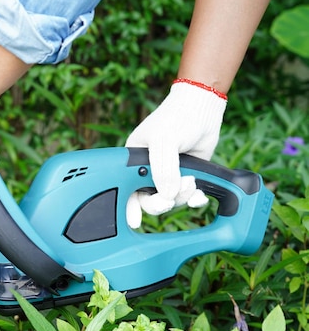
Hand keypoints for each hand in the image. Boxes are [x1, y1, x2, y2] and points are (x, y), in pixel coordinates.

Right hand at [125, 81, 226, 228]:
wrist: (203, 108)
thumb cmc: (175, 118)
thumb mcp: (164, 142)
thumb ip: (163, 170)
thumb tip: (166, 195)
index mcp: (135, 161)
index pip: (127, 188)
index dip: (129, 206)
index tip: (134, 221)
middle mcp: (150, 170)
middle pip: (149, 199)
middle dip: (161, 202)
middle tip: (170, 200)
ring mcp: (169, 174)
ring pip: (170, 199)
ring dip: (182, 196)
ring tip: (191, 181)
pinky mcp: (186, 176)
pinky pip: (186, 196)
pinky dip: (193, 199)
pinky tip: (198, 195)